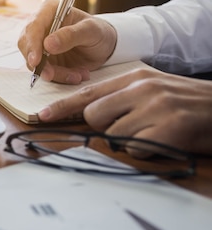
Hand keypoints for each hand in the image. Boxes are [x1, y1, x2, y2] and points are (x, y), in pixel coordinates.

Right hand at [18, 0, 117, 83]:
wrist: (104, 46)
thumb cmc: (98, 32)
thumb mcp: (90, 30)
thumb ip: (70, 35)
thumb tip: (48, 44)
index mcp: (49, 11)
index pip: (33, 27)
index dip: (32, 44)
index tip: (36, 61)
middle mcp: (40, 26)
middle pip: (26, 45)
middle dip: (39, 63)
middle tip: (50, 75)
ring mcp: (40, 44)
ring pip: (34, 62)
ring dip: (54, 73)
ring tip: (77, 75)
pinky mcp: (44, 59)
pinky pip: (44, 71)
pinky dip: (59, 77)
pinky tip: (76, 75)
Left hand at [38, 67, 211, 154]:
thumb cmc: (187, 104)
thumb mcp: (153, 89)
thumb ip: (123, 97)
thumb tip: (91, 114)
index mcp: (135, 77)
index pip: (88, 92)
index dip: (62, 106)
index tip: (42, 115)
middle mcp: (142, 89)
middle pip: (94, 115)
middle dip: (105, 127)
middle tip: (132, 127)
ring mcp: (155, 107)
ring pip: (113, 135)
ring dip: (129, 141)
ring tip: (153, 132)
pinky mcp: (168, 128)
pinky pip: (135, 150)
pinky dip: (145, 152)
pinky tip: (163, 141)